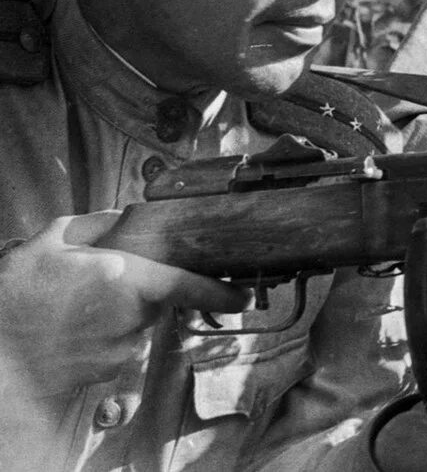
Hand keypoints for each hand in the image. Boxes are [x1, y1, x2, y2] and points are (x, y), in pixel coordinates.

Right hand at [0, 212, 249, 397]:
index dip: (221, 292)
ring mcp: (121, 348)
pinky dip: (107, 335)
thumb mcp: (54, 239)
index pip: (189, 286)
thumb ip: (99, 224)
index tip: (243, 295)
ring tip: (78, 306)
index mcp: (125, 279)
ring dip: (122, 314)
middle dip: (143, 290)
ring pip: (140, 324)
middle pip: (160, 300)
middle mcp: (131, 317)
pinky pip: (122, 346)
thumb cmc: (18, 292)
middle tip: (102, 282)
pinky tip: (76, 328)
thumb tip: (126, 218)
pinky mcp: (108, 371)